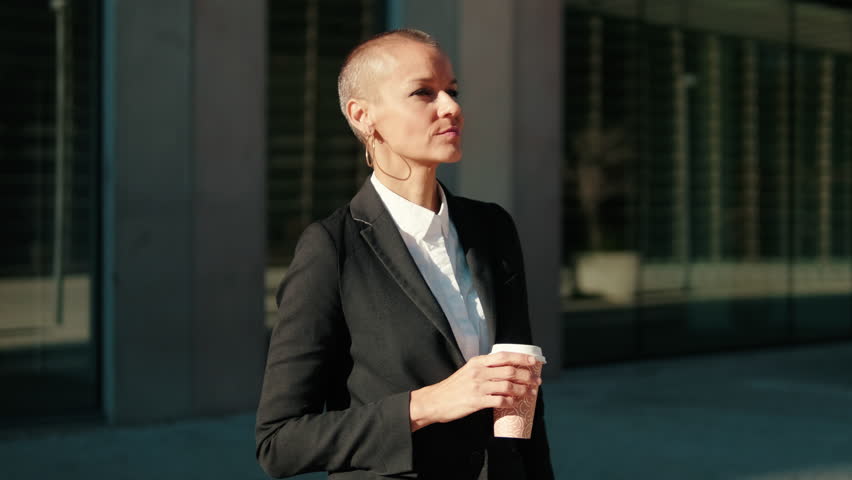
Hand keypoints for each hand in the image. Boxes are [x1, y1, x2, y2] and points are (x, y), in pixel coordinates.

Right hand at [408, 352, 541, 431]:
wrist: (434, 401)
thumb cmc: (453, 387)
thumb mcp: (467, 371)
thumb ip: (484, 368)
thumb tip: (506, 369)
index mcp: (477, 362)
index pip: (504, 356)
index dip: (521, 358)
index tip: (533, 361)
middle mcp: (479, 372)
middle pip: (510, 371)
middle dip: (526, 376)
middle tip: (536, 381)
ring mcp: (478, 387)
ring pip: (508, 386)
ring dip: (522, 390)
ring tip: (530, 393)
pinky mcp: (476, 401)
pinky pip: (500, 401)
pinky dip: (510, 402)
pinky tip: (514, 403)